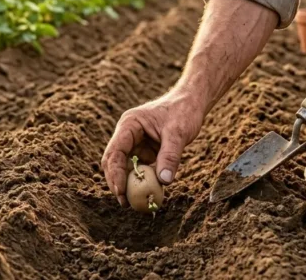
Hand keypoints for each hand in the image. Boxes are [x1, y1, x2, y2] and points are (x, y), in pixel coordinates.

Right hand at [101, 90, 203, 206]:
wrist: (191, 103)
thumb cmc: (183, 111)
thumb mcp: (178, 133)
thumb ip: (170, 156)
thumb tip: (164, 182)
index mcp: (129, 125)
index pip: (115, 152)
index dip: (115, 173)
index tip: (121, 192)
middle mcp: (127, 134)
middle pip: (114, 162)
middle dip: (117, 182)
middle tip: (125, 203)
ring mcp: (135, 143)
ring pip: (124, 167)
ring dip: (128, 184)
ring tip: (134, 203)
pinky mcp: (144, 151)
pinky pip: (139, 169)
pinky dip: (141, 181)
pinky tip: (148, 194)